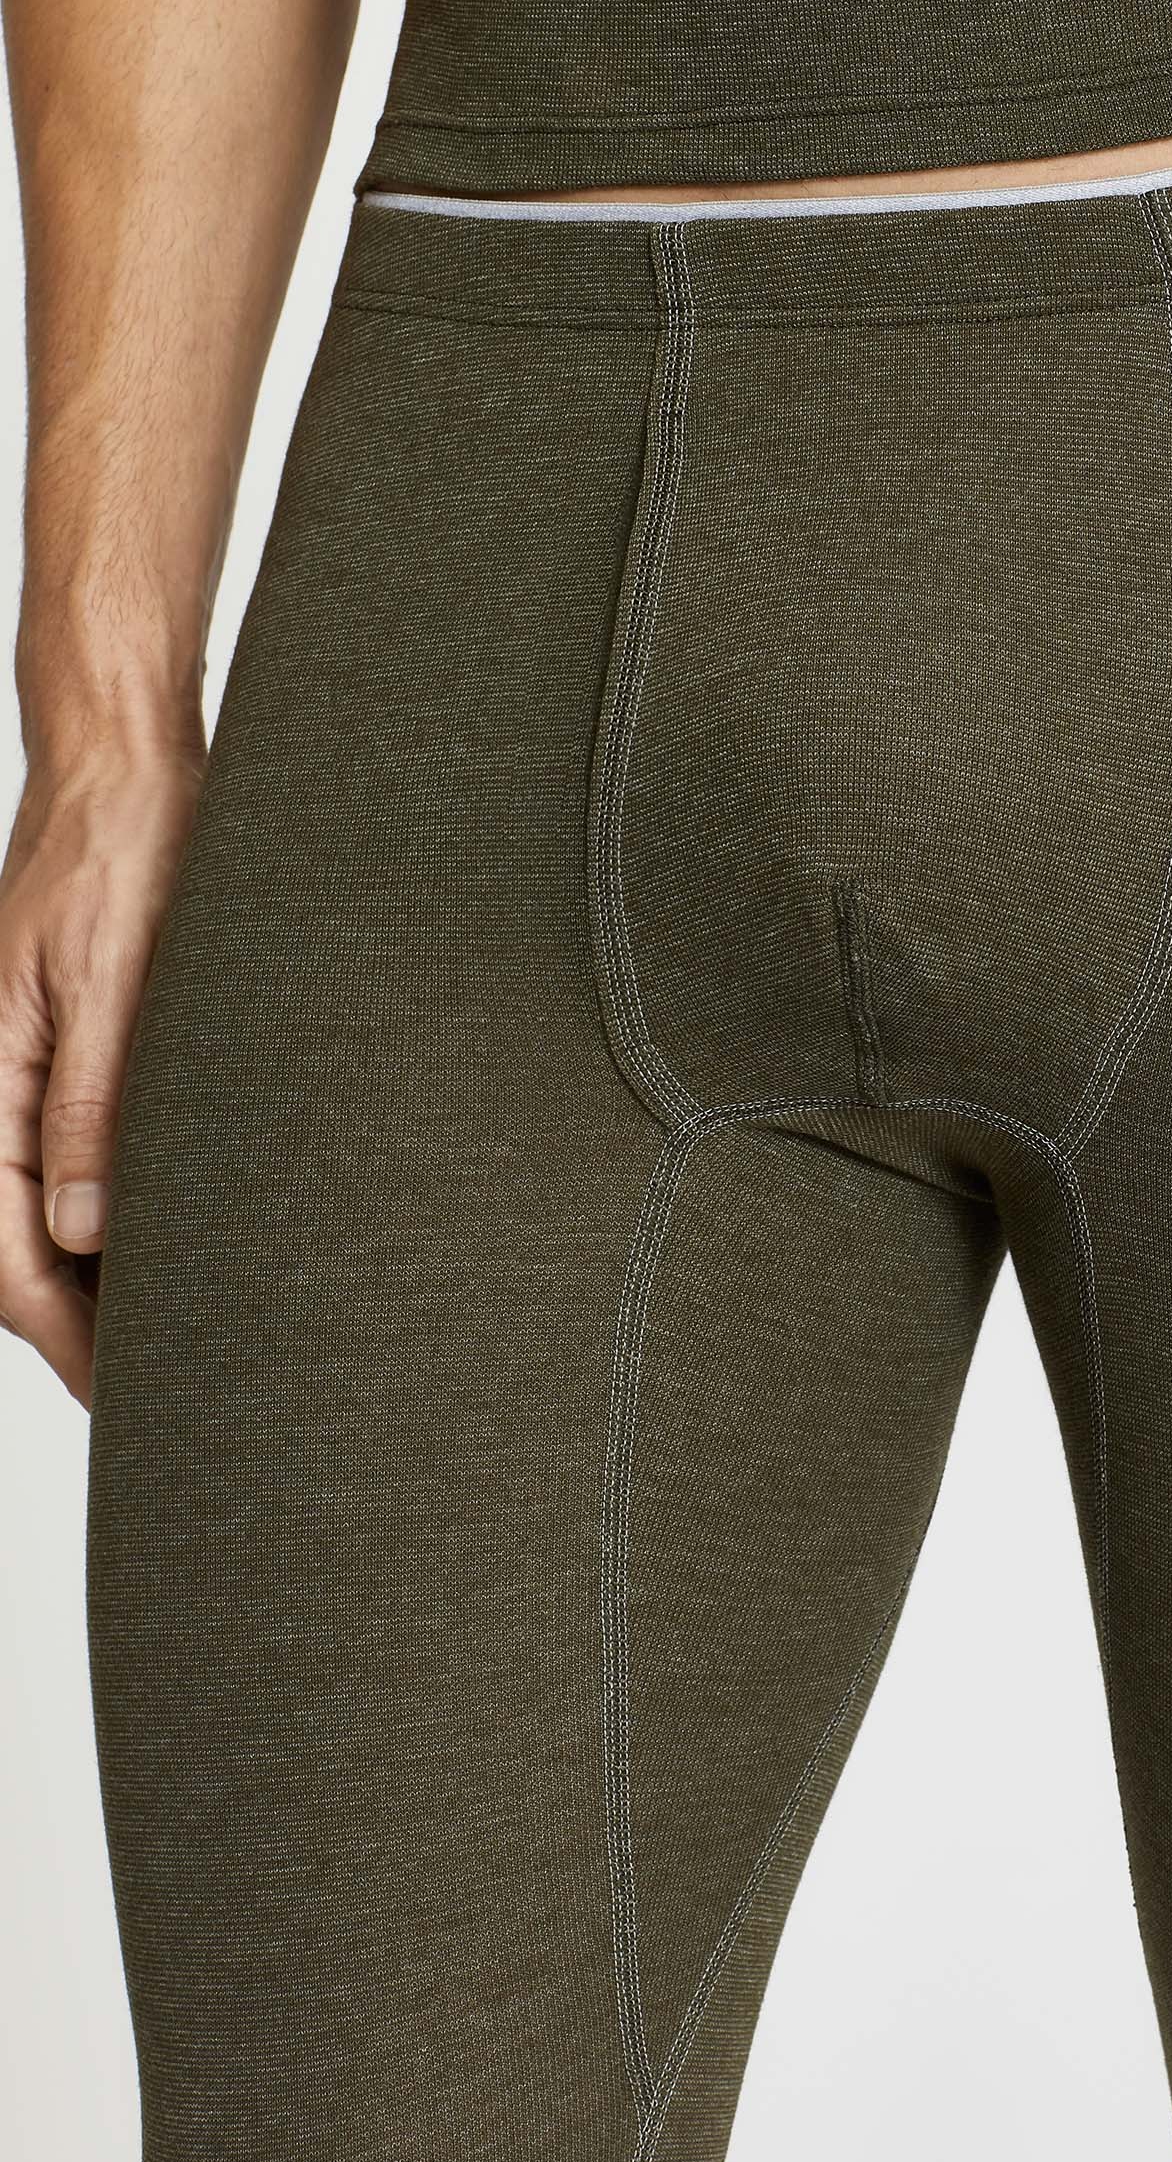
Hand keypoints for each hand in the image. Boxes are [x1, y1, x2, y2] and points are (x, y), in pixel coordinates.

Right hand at [0, 750, 201, 1404]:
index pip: (6, 1249)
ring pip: (35, 1208)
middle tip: (159, 1392)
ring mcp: (16, 1067)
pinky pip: (56, 1155)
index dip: (65, 1334)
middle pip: (13, 1245)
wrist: (123, 767)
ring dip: (89, 1276)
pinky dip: (97, 1211)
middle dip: (76, 1325)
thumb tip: (83, 1229)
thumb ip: (91, 1099)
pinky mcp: (52, 1048)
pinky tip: (151, 1239)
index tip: (121, 1394)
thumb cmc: (122, 852)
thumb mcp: (113, 977)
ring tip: (165, 1337)